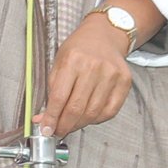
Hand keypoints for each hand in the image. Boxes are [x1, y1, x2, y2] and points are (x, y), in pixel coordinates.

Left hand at [33, 12, 132, 136]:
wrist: (104, 36)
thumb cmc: (79, 49)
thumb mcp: (59, 62)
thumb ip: (51, 91)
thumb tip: (43, 119)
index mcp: (73, 60)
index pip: (60, 97)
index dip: (51, 118)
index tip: (46, 129)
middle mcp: (94, 66)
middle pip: (77, 108)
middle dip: (64, 126)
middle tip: (58, 131)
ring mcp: (111, 74)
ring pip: (93, 113)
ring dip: (79, 124)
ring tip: (71, 124)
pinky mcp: (125, 81)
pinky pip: (110, 111)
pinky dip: (97, 119)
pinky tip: (88, 117)